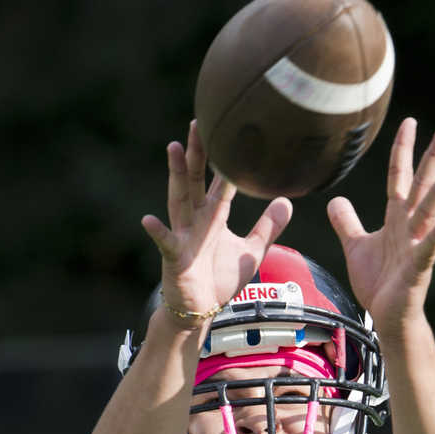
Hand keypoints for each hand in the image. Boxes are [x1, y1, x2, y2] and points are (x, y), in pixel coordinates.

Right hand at [142, 120, 292, 325]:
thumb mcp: (251, 251)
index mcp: (212, 216)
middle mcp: (195, 220)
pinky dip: (157, 231)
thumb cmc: (220, 279)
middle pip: (194, 181)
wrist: (200, 309)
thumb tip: (286, 200)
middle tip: (198, 123)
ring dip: (175, 175)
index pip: (216, 181)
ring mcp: (182, 236)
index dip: (220, 157)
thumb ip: (268, 227)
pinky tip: (148, 219)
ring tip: (173, 149)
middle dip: (196, 154)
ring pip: (179, 200)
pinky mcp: (174, 258)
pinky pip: (165, 243)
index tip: (225, 128)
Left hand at [327, 118, 434, 340]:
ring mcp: (416, 247)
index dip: (402, 151)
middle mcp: (409, 227)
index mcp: (395, 219)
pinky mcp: (417, 270)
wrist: (387, 317)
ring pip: (429, 213)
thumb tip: (336, 200)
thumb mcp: (356, 247)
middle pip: (421, 187)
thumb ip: (347, 223)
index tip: (410, 122)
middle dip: (432, 159)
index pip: (398, 177)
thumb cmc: (378, 283)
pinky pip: (428, 251)